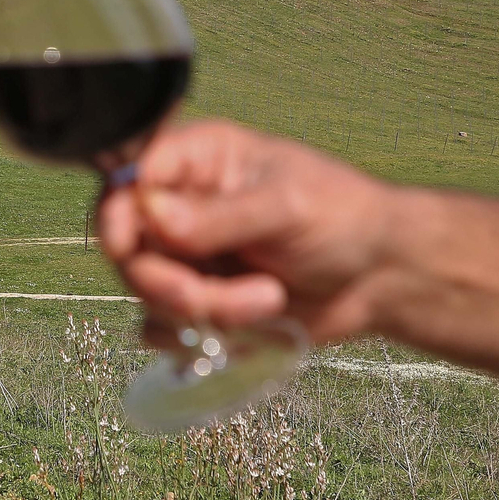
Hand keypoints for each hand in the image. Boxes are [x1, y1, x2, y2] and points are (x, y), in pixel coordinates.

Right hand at [99, 120, 402, 343]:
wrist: (380, 277)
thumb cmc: (343, 219)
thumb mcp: (286, 207)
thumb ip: (219, 215)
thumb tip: (150, 213)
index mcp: (196, 161)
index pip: (126, 180)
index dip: (118, 217)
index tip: (130, 248)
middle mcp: (179, 206)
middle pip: (127, 248)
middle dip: (168, 285)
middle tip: (209, 301)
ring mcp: (186, 257)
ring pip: (148, 295)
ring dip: (203, 313)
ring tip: (268, 303)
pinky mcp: (197, 301)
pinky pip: (164, 329)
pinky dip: (197, 339)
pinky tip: (249, 329)